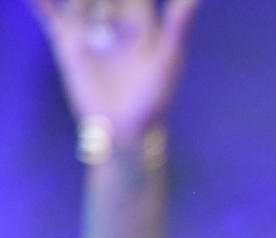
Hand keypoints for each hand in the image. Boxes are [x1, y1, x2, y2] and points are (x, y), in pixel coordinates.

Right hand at [28, 0, 200, 143]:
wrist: (124, 129)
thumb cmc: (152, 99)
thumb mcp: (167, 60)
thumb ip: (177, 26)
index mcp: (141, 22)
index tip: (120, 16)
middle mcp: (114, 22)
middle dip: (101, 0)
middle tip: (104, 31)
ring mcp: (88, 31)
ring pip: (78, 1)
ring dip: (80, 5)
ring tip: (94, 37)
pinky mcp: (67, 44)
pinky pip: (50, 16)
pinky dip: (41, 4)